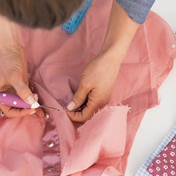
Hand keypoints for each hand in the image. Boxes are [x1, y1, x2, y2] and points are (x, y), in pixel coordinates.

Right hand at [0, 10, 41, 117]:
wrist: (10, 48)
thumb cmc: (6, 60)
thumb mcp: (14, 76)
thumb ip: (22, 90)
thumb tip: (30, 102)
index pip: (9, 110)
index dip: (20, 112)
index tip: (31, 109)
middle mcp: (5, 95)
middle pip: (16, 109)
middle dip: (26, 109)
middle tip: (37, 107)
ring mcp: (13, 91)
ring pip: (22, 103)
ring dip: (30, 105)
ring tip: (39, 104)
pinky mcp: (21, 86)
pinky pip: (27, 96)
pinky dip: (32, 99)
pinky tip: (38, 99)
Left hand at [66, 0, 139, 121]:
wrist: (111, 58)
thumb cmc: (98, 69)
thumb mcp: (85, 84)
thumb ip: (78, 98)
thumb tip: (70, 108)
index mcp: (98, 103)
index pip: (84, 117)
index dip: (73, 116)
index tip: (64, 109)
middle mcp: (102, 103)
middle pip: (87, 114)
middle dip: (76, 112)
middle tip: (67, 104)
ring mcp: (104, 99)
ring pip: (90, 109)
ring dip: (80, 107)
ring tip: (72, 99)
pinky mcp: (104, 94)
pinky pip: (93, 102)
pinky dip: (85, 101)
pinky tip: (80, 95)